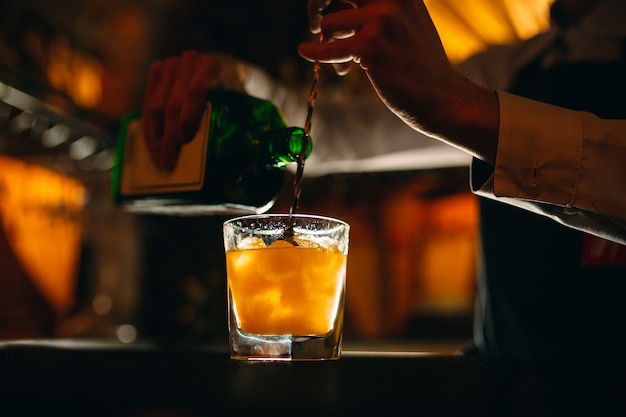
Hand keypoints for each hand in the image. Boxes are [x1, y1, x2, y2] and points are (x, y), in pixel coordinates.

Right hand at [142, 50, 243, 170]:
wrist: (225, 70)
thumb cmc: (237, 93)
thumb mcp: (245, 102)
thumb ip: (249, 122)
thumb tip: (264, 150)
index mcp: (212, 67)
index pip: (195, 92)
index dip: (188, 117)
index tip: (185, 140)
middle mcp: (189, 62)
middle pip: (172, 105)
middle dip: (169, 137)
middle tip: (169, 163)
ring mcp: (170, 65)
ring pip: (156, 107)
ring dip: (157, 137)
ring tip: (160, 160)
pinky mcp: (157, 72)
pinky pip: (147, 104)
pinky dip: (150, 128)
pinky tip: (153, 147)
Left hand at [299, 0, 498, 162]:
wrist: (441, 97)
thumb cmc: (418, 65)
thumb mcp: (404, 24)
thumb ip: (374, 11)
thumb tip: (331, 10)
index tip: (325, 5)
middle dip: (317, 2)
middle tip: (314, 21)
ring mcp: (382, 20)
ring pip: (329, 22)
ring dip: (328, 43)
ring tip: (344, 63)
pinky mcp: (371, 47)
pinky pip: (328, 48)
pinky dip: (314, 52)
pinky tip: (306, 52)